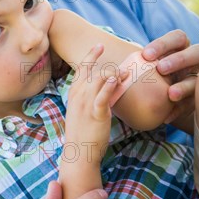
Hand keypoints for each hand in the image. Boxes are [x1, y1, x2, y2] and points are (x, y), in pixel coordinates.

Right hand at [66, 44, 124, 162]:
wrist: (79, 152)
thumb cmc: (83, 133)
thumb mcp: (85, 110)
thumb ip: (97, 96)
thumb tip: (112, 84)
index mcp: (74, 94)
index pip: (81, 69)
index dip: (90, 55)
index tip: (99, 45)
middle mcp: (78, 96)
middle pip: (89, 71)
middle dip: (101, 60)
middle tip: (113, 56)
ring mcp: (86, 104)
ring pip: (97, 80)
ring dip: (112, 72)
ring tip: (124, 71)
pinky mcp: (96, 114)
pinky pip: (103, 96)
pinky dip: (109, 85)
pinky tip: (117, 79)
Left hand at [142, 30, 198, 122]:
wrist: (163, 97)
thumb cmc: (150, 75)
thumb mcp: (145, 67)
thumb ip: (135, 65)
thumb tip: (111, 72)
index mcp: (180, 46)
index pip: (177, 37)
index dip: (164, 43)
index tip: (146, 55)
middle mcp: (193, 59)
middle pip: (198, 52)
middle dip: (180, 59)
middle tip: (161, 68)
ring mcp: (197, 78)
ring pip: (198, 79)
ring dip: (184, 86)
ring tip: (171, 94)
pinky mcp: (197, 98)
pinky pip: (192, 104)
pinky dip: (179, 110)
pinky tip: (166, 116)